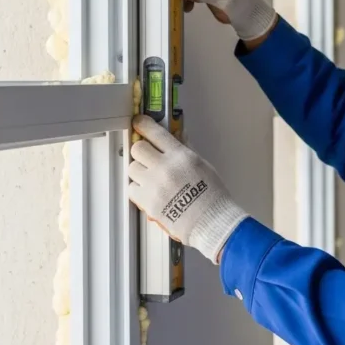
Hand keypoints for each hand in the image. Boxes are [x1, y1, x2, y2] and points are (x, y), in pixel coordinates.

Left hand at [127, 115, 248, 263]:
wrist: (211, 222)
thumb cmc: (212, 196)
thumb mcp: (202, 165)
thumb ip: (186, 150)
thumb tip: (178, 136)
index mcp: (180, 156)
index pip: (155, 133)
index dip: (143, 124)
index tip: (138, 122)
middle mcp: (165, 167)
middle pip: (138, 148)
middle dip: (142, 151)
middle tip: (148, 158)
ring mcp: (154, 185)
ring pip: (132, 168)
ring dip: (139, 171)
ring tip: (151, 179)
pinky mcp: (147, 202)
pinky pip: (131, 188)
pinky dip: (138, 189)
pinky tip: (149, 192)